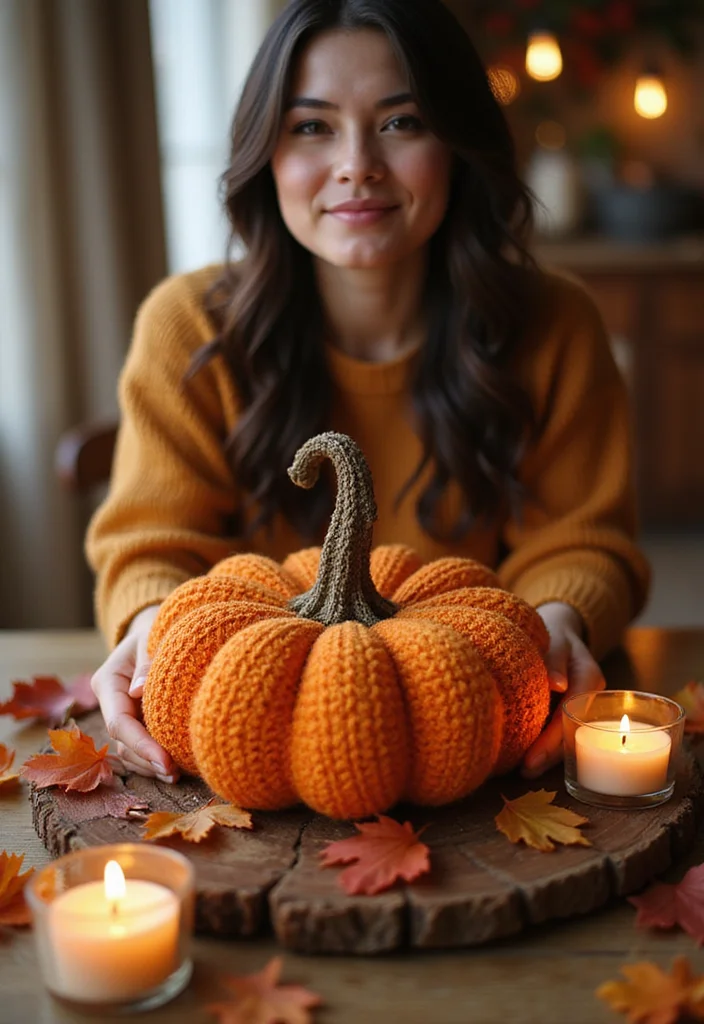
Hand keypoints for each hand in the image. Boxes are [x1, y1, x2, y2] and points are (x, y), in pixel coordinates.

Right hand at [90, 604, 178, 782]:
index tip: (166, 760)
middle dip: (146, 760)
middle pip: (123, 742)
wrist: (155, 627)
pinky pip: (140, 745)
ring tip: (176, 774)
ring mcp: (122, 712)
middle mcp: (111, 702)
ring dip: (150, 765)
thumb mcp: (152, 638)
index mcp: (109, 683)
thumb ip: (146, 662)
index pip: (119, 723)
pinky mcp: (136, 719)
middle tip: (175, 773)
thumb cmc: (156, 629)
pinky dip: (154, 757)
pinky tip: (175, 767)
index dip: (141, 745)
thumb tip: (138, 691)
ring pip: (129, 749)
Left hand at [521, 601, 604, 778]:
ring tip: (522, 770)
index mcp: (590, 680)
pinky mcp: (569, 712)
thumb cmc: (556, 634)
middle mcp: (590, 699)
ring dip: (547, 755)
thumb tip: (556, 684)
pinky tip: (524, 755)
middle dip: (549, 755)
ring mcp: (581, 708)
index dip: (552, 740)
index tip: (530, 760)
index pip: (570, 716)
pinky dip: (544, 743)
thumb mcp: (556, 640)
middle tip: (524, 771)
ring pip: (568, 737)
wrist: (560, 629)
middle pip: (572, 733)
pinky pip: (560, 731)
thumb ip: (555, 659)